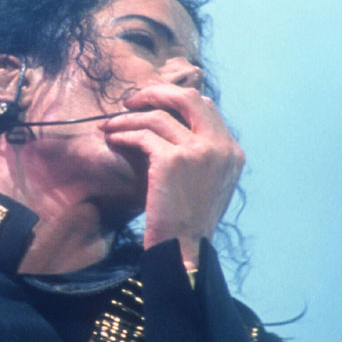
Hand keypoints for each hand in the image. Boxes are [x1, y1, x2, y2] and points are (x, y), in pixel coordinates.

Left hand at [101, 83, 243, 269]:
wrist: (185, 248)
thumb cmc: (190, 221)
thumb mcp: (210, 183)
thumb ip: (203, 155)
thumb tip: (178, 126)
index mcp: (232, 151)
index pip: (206, 107)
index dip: (175, 99)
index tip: (152, 103)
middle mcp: (220, 146)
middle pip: (188, 98)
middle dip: (155, 93)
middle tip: (131, 101)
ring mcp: (198, 151)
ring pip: (158, 116)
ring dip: (129, 117)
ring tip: (109, 124)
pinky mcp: (173, 160)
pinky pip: (143, 135)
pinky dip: (124, 133)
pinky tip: (112, 139)